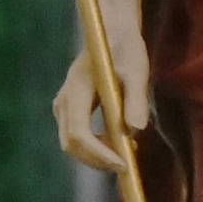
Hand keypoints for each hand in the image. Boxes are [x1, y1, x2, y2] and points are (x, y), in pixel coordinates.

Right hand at [53, 44, 149, 176]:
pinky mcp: (71, 110)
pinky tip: (122, 143)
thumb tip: (136, 131)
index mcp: (77, 89)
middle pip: (72, 144)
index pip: (79, 133)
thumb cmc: (126, 50)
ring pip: (73, 144)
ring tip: (130, 152)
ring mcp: (65, 106)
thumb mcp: (137, 72)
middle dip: (99, 160)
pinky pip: (79, 137)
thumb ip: (136, 100)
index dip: (100, 154)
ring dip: (99, 156)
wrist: (111, 34)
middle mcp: (65, 100)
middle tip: (130, 167)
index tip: (124, 165)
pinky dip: (98, 148)